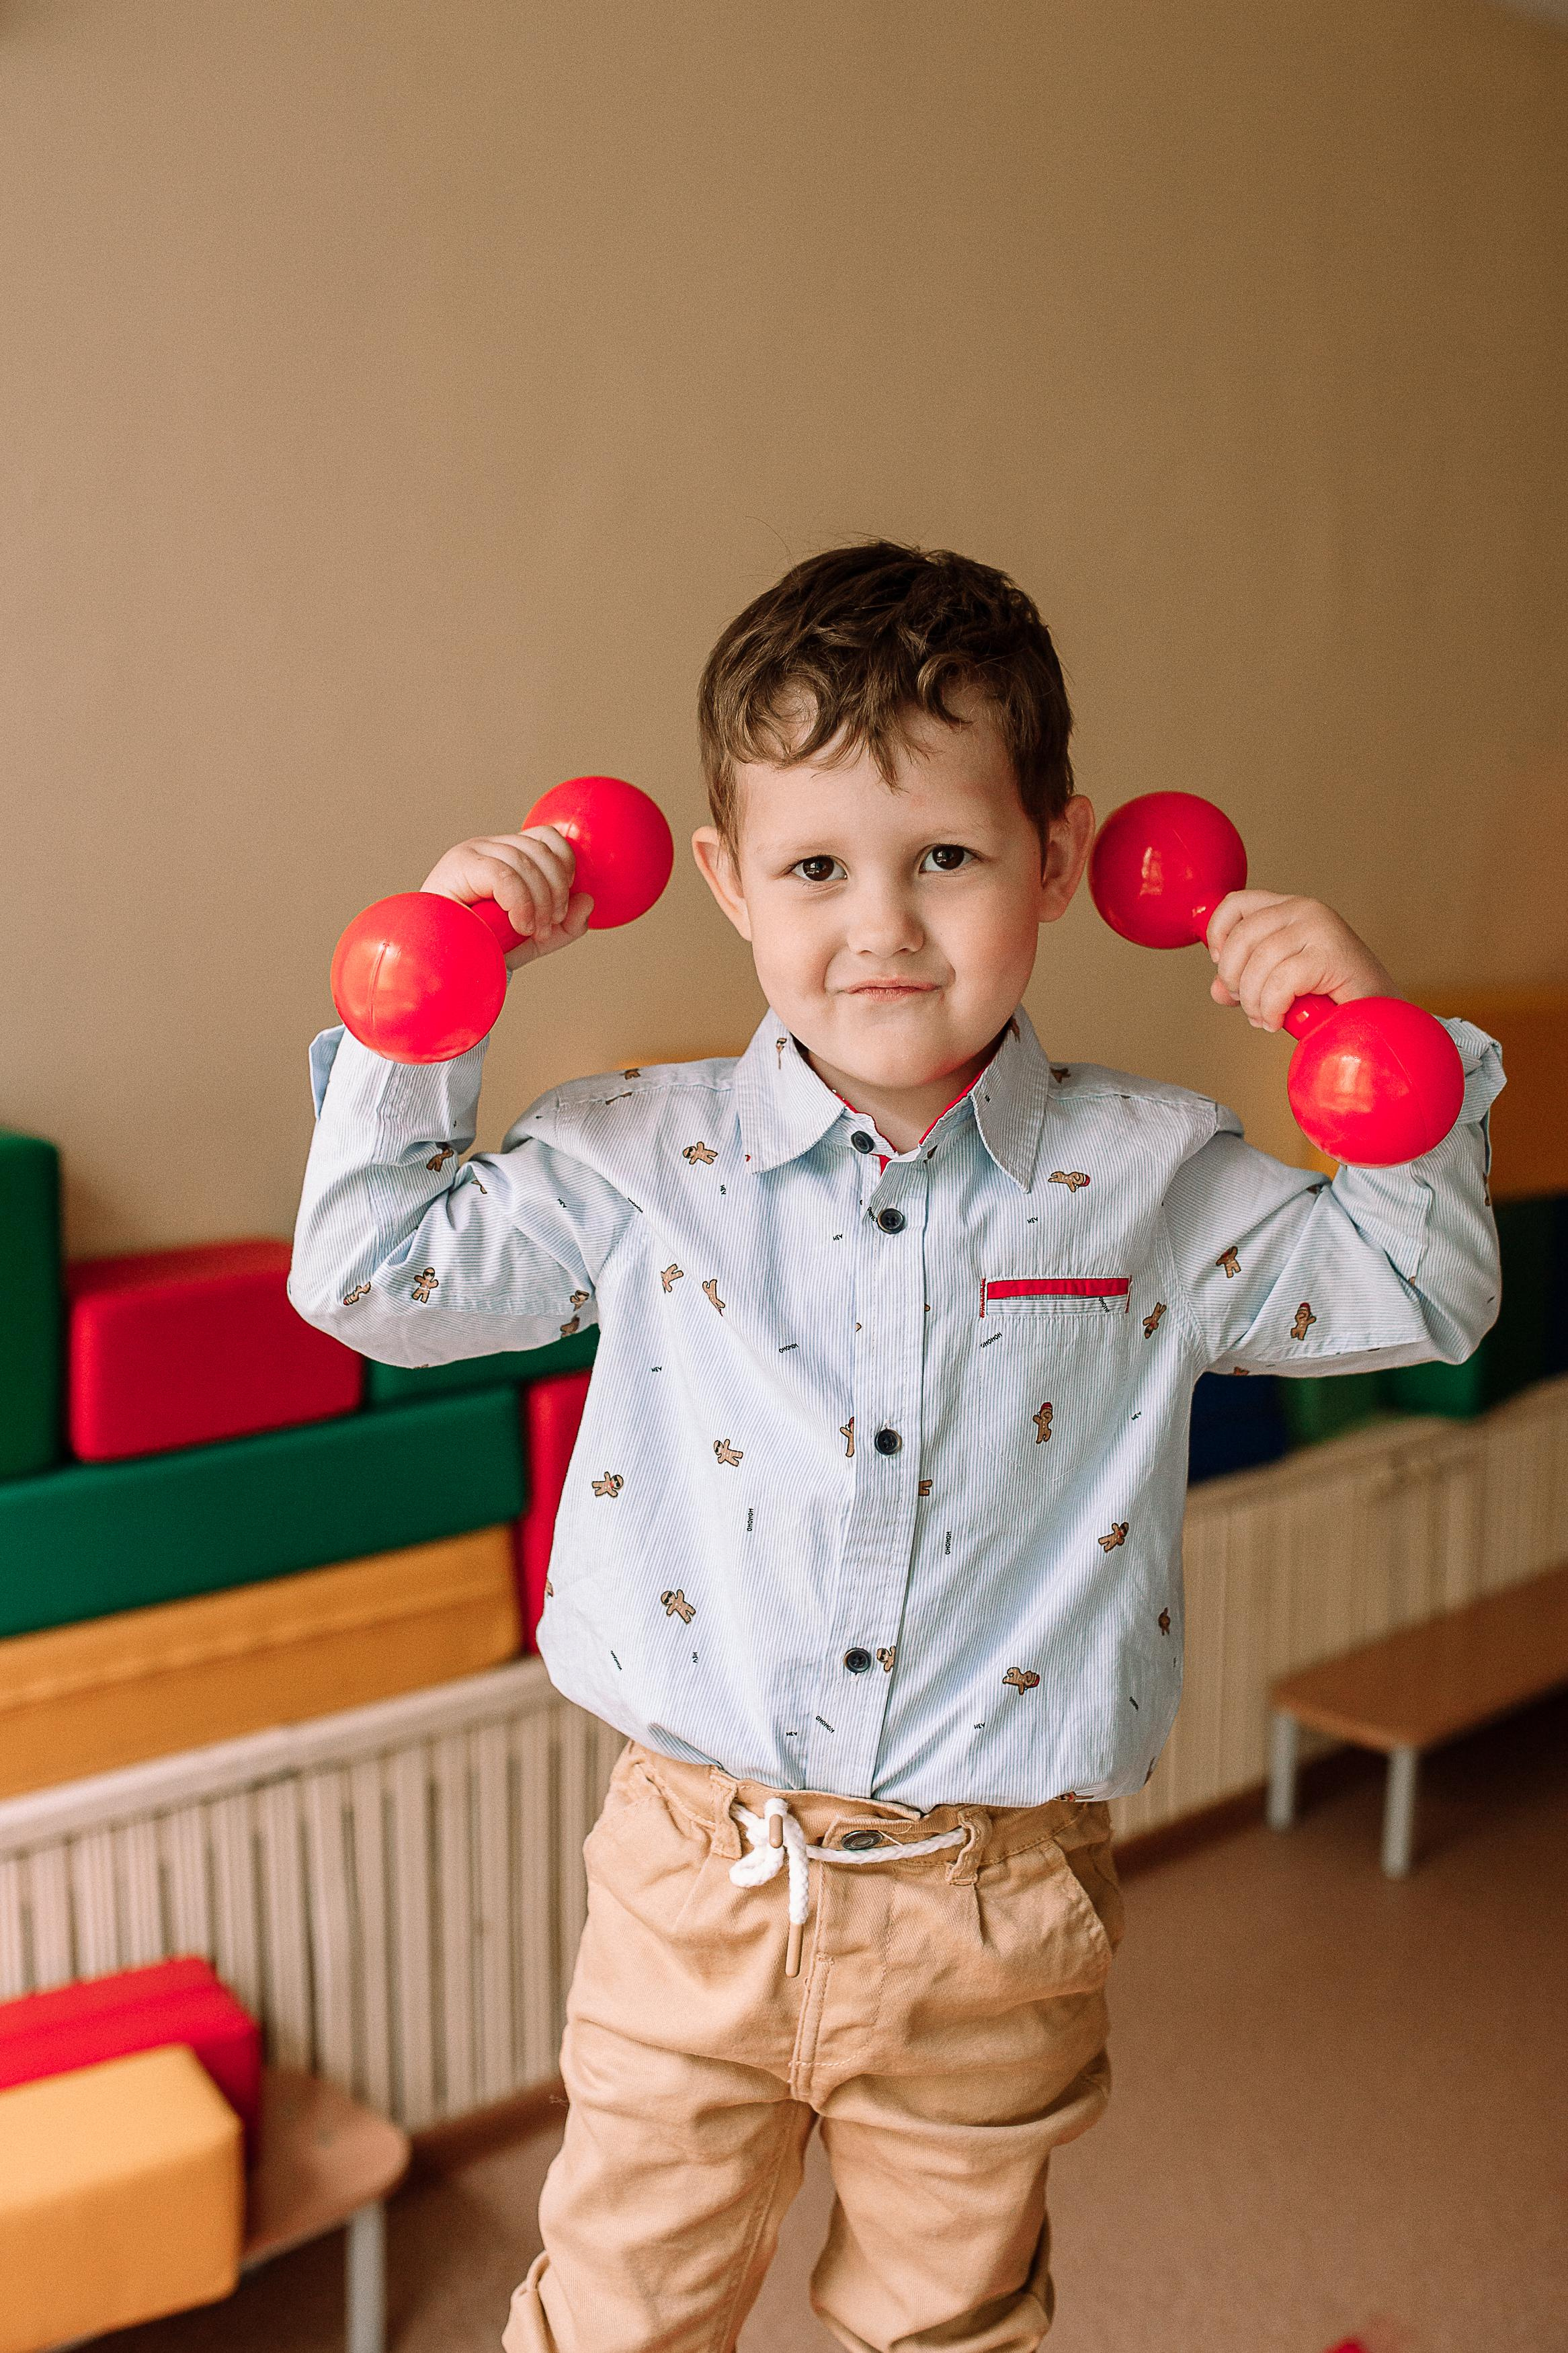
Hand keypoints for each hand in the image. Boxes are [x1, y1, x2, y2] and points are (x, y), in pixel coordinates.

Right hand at [421, 825, 593, 968]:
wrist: (440, 965)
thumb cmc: (481, 950)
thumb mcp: (533, 940)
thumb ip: (565, 925)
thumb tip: (588, 899)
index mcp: (504, 855)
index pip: (546, 838)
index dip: (565, 866)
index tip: (561, 906)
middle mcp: (487, 847)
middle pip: (540, 849)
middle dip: (556, 890)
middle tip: (549, 925)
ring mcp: (471, 852)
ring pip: (525, 862)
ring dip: (540, 902)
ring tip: (533, 931)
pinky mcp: (458, 865)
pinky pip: (504, 875)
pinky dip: (521, 902)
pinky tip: (521, 926)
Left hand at [1206, 891, 1396, 1030]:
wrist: (1382, 1017)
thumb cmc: (1334, 1000)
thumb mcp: (1280, 985)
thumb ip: (1246, 981)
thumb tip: (1218, 988)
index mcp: (1291, 909)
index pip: (1236, 903)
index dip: (1219, 934)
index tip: (1221, 965)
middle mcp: (1306, 909)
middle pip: (1241, 936)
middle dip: (1234, 978)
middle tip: (1248, 1005)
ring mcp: (1320, 928)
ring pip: (1258, 963)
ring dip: (1254, 1001)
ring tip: (1266, 1018)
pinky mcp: (1331, 954)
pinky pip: (1279, 983)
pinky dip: (1272, 1008)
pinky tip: (1279, 1020)